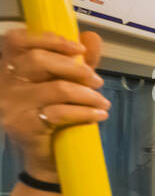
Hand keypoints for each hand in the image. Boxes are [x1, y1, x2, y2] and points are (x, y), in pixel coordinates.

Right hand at [1, 29, 108, 175]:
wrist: (45, 158)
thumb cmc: (54, 117)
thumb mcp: (66, 85)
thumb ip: (77, 62)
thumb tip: (92, 37)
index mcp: (8, 67)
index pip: (16, 41)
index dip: (48, 39)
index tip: (79, 49)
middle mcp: (3, 83)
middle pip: (37, 60)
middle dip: (75, 68)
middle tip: (97, 81)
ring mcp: (10, 105)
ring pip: (55, 88)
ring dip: (87, 94)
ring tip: (103, 102)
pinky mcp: (22, 125)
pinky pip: (60, 112)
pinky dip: (85, 112)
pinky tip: (99, 115)